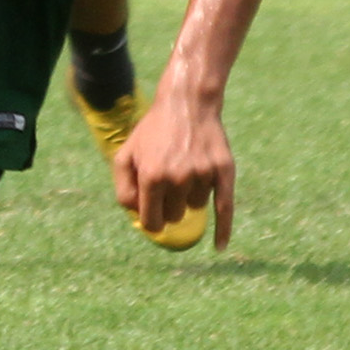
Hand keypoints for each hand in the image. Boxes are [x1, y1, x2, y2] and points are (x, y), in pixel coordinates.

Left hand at [115, 71, 237, 252]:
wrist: (187, 104)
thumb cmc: (152, 132)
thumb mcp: (126, 154)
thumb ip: (124, 188)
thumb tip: (137, 218)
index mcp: (151, 176)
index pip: (152, 221)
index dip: (151, 222)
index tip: (153, 218)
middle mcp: (177, 177)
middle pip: (174, 216)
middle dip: (170, 207)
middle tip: (168, 186)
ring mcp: (202, 174)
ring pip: (196, 206)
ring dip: (190, 196)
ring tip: (186, 169)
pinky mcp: (223, 170)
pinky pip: (225, 207)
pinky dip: (223, 229)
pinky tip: (219, 246)